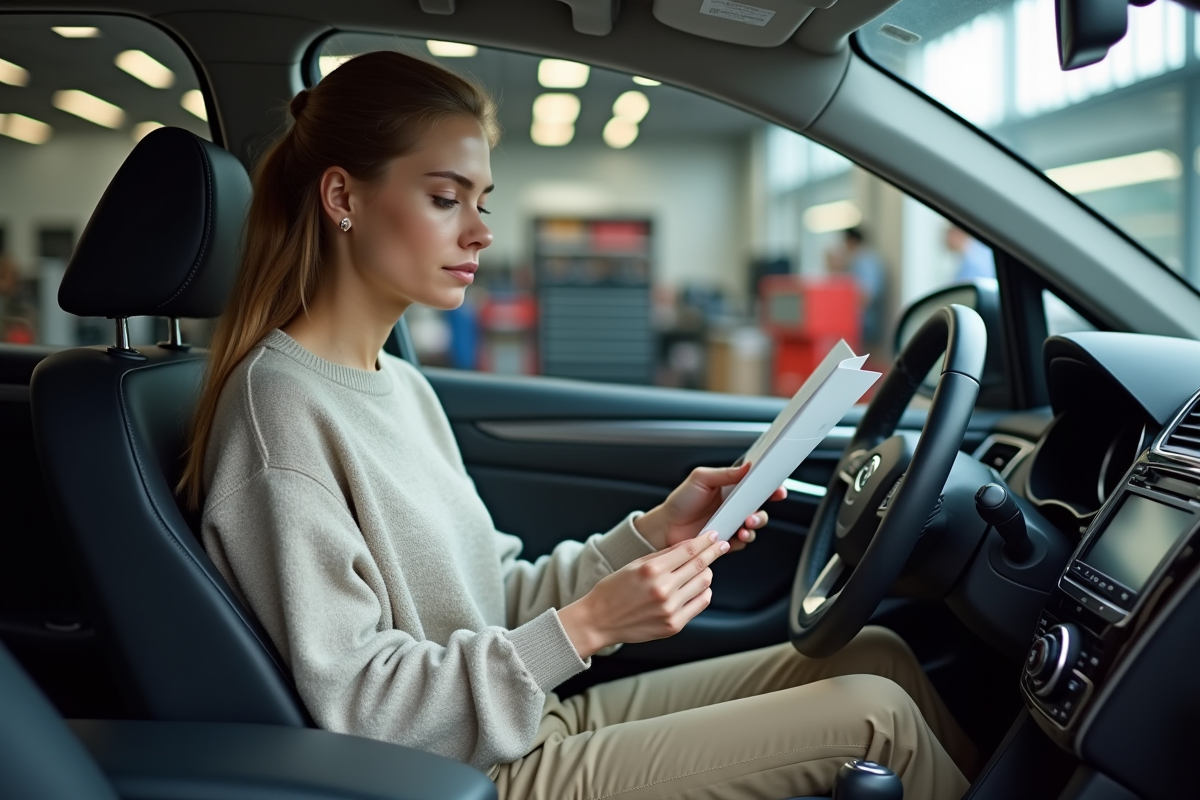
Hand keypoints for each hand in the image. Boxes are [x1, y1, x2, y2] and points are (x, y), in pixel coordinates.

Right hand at [558, 533, 727, 658]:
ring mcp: (670, 609)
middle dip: (713, 552)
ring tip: (704, 567)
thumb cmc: (613, 591)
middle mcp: (662, 589)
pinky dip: (703, 592)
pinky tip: (699, 587)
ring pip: (704, 583)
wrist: (599, 621)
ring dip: (707, 572)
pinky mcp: (674, 625)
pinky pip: (700, 603)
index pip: (688, 550)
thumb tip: (689, 546)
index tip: (713, 536)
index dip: (704, 541)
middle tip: (720, 546)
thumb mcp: (634, 565)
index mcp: (651, 570)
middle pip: (700, 565)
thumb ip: (663, 555)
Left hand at [634, 462, 786, 551]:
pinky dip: (743, 539)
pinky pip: (743, 541)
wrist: (665, 528)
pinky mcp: (727, 540)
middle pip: (761, 508)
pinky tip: (736, 536)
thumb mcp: (701, 479)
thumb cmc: (681, 501)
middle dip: (763, 511)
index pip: (757, 486)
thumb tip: (747, 466)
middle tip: (754, 513)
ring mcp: (732, 524)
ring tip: (745, 526)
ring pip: (755, 526)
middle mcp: (735, 506)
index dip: (771, 487)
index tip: (778, 489)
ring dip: (755, 526)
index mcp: (731, 488)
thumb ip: (725, 473)